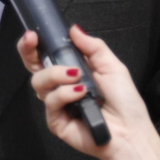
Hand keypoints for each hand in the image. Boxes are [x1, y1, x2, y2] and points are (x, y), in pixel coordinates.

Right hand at [18, 26, 151, 159]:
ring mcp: (56, 104)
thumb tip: (74, 29)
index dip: (34, 45)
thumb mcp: (111, 66)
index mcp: (71, 71)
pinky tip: (81, 94)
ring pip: (39, 82)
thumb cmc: (124, 100)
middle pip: (33, 67)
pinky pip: (51, 102)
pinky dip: (66, 94)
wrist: (130, 131)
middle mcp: (60, 86)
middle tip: (33, 43)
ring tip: (78, 78)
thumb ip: (92, 47)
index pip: (45, 55)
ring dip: (56, 74)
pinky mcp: (55, 121)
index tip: (33, 34)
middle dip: (28, 52)